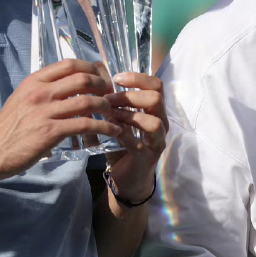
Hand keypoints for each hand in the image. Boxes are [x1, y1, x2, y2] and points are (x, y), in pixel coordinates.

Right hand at [0, 60, 121, 179]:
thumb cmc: (8, 127)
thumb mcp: (22, 98)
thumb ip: (43, 90)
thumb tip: (67, 86)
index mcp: (34, 81)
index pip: (69, 64)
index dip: (91, 68)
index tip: (101, 77)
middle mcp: (41, 92)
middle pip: (83, 78)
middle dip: (103, 85)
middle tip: (110, 95)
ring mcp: (45, 111)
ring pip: (87, 101)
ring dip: (106, 106)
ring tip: (113, 112)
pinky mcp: (51, 132)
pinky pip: (85, 125)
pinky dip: (104, 127)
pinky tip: (112, 131)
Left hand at [102, 72, 167, 203]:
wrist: (127, 179)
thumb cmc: (123, 146)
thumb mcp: (120, 121)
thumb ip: (114, 104)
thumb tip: (94, 83)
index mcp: (155, 111)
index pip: (156, 85)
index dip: (138, 77)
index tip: (116, 78)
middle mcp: (161, 123)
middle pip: (156, 98)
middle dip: (130, 95)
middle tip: (108, 99)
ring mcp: (157, 142)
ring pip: (153, 121)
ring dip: (128, 114)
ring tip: (109, 114)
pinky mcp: (147, 158)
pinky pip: (139, 143)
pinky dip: (123, 133)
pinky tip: (110, 129)